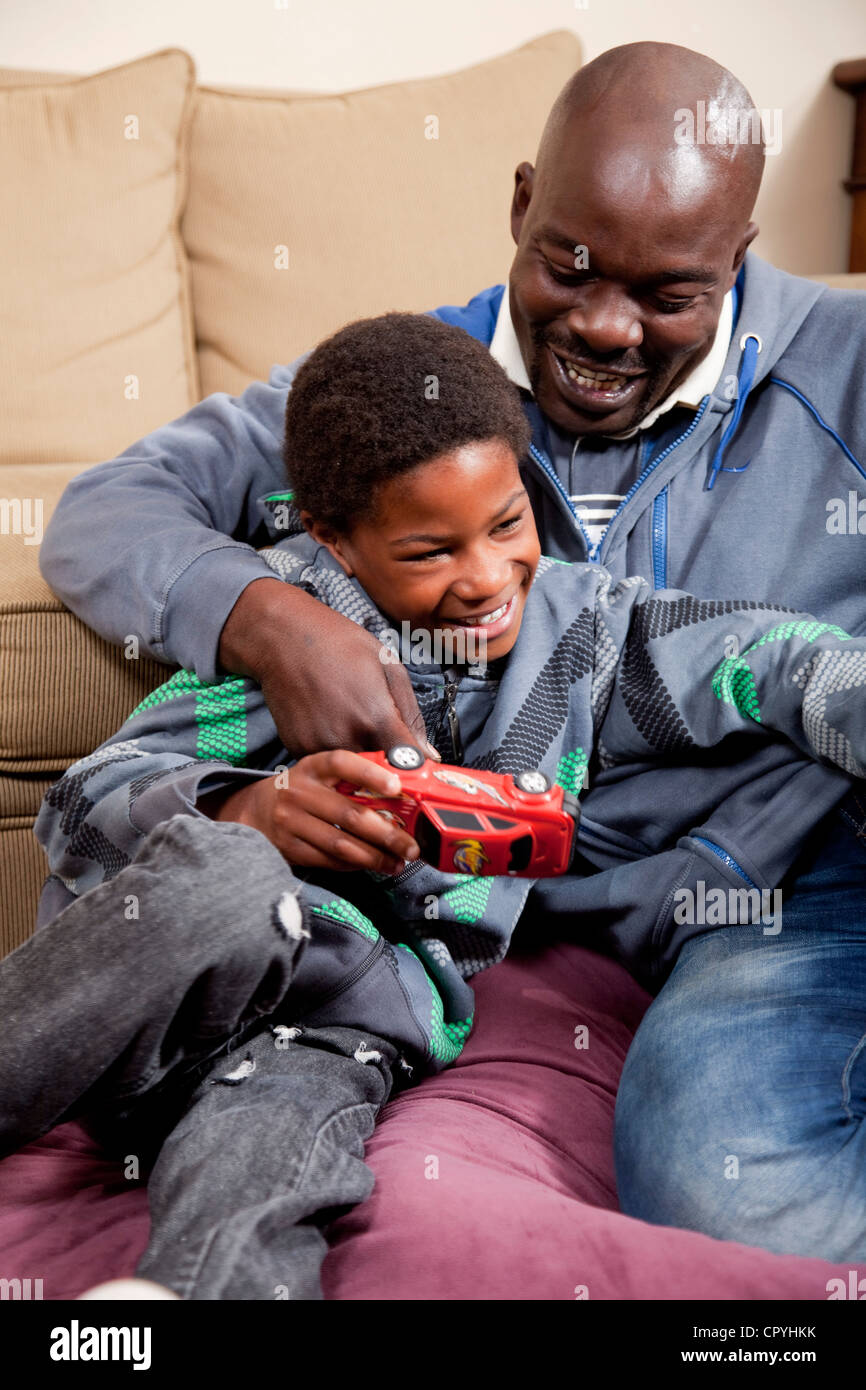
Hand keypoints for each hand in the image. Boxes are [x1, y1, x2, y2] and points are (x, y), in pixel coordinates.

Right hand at [201, 750, 420, 874]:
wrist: (256, 810)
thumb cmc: (304, 789)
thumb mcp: (321, 773)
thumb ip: (354, 778)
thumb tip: (403, 789)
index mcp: (313, 767)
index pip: (342, 763)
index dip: (370, 774)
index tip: (397, 786)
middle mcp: (299, 792)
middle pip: (350, 814)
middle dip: (387, 834)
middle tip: (412, 847)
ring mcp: (292, 822)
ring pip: (341, 844)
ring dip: (375, 858)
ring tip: (398, 863)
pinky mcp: (289, 848)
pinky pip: (329, 861)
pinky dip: (355, 865)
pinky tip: (372, 866)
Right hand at [218, 578, 438, 759]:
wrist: (285, 638)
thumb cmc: (340, 644)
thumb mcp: (389, 668)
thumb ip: (411, 716)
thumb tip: (428, 755)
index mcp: (375, 717)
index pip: (406, 765)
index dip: (415, 770)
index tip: (418, 767)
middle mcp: (346, 737)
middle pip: (378, 772)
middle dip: (386, 764)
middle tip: (383, 738)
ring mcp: (318, 745)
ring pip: (350, 771)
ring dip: (359, 758)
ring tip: (353, 722)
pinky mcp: (297, 747)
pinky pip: (325, 763)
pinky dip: (334, 751)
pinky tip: (331, 723)